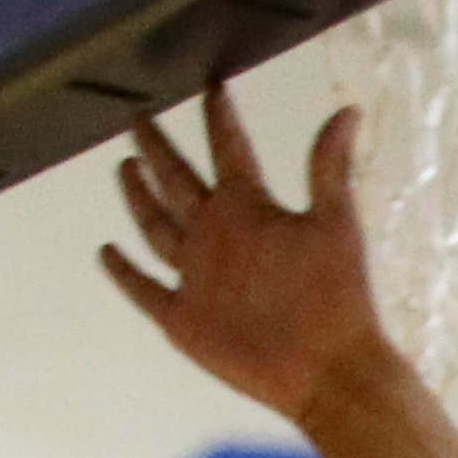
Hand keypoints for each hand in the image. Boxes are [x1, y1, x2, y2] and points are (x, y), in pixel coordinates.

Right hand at [99, 82, 397, 428]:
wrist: (330, 371)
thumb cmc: (338, 299)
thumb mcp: (334, 224)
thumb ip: (329, 167)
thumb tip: (350, 110)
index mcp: (251, 208)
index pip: (229, 151)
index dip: (220, 119)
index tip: (213, 86)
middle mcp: (219, 234)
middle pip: (178, 180)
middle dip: (159, 149)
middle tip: (139, 116)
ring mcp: (198, 275)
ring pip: (156, 226)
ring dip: (139, 197)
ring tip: (125, 166)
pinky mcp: (183, 317)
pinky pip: (144, 288)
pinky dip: (124, 271)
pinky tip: (106, 250)